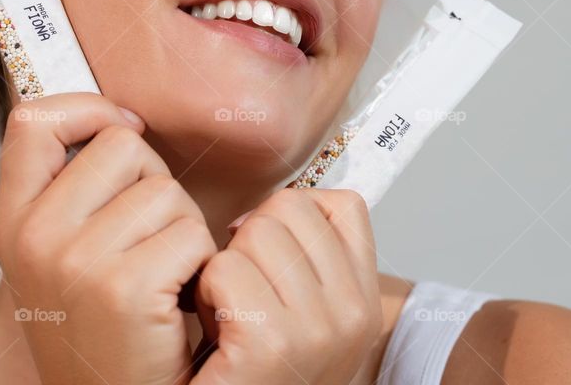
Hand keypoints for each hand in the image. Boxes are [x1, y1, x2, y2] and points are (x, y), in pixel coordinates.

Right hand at [0, 92, 217, 384]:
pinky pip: (192, 234)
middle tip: (147, 240)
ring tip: (161, 276)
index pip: (33, 121)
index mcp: (14, 222)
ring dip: (182, 228)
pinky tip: (177, 302)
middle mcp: (34, 237)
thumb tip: (121, 120)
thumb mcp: (60, 253)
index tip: (122, 126)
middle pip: (121, 145)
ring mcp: (75, 261)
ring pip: (165, 190)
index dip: (86, 107)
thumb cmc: (102, 327)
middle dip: (153, 182)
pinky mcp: (124, 288)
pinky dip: (200, 264)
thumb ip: (73, 191)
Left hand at [192, 188, 383, 384]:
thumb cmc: (255, 373)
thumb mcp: (306, 315)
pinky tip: (212, 333)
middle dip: (250, 241)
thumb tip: (280, 203)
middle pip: (289, 209)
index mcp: (365, 303)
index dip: (288, 219)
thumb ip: (312, 259)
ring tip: (226, 316)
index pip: (340, 205)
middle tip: (241, 296)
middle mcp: (352, 316)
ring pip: (254, 233)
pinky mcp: (268, 346)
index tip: (267, 258)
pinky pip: (224, 270)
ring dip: (223, 268)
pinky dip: (204, 293)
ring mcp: (316, 332)